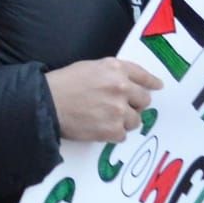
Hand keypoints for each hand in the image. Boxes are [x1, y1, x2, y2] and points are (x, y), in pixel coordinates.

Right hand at [44, 58, 162, 142]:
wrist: (46, 103)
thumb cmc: (63, 84)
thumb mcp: (89, 67)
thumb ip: (112, 73)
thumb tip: (130, 83)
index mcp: (115, 68)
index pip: (143, 76)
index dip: (151, 83)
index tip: (157, 86)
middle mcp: (121, 87)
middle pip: (144, 100)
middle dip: (134, 104)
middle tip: (120, 107)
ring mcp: (119, 109)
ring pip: (136, 120)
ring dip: (124, 120)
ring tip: (105, 118)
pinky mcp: (113, 129)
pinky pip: (123, 135)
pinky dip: (113, 133)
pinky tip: (99, 127)